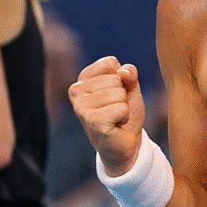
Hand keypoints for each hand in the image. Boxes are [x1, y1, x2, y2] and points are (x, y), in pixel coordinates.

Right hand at [68, 56, 145, 175]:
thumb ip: (129, 74)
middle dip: (123, 95)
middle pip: (116, 79)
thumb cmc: (124, 113)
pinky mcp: (91, 121)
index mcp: (83, 78)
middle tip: (116, 109)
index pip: (110, 63)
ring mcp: (81, 106)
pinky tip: (116, 124)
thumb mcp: (130, 88)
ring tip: (115, 117)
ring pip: (119, 94)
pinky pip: (121, 108)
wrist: (126, 143)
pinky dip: (124, 117)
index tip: (116, 94)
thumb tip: (123, 72)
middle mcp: (76, 90)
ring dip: (124, 107)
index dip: (122, 79)